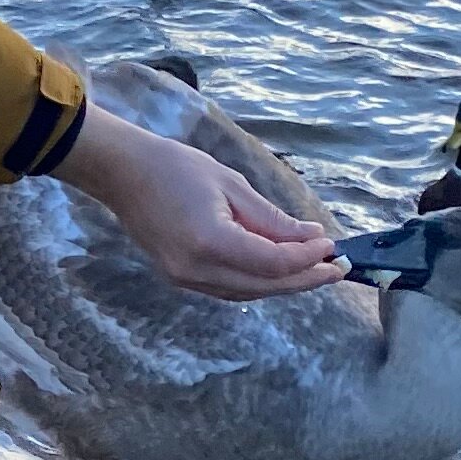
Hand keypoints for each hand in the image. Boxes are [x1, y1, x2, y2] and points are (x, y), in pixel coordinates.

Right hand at [62, 106, 342, 300]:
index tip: (332, 244)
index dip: (307, 258)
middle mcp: (196, 270)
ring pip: (249, 293)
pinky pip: (230, 288)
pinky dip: (259, 281)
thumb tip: (311, 238)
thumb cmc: (175, 167)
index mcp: (209, 242)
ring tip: (316, 269)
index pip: (272, 263)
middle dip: (305, 278)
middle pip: (265, 286)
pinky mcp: (181, 278)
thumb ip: (272, 219)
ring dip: (285, 283)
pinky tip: (280, 269)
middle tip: (337, 268)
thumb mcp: (231, 184)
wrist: (123, 173)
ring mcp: (185, 279)